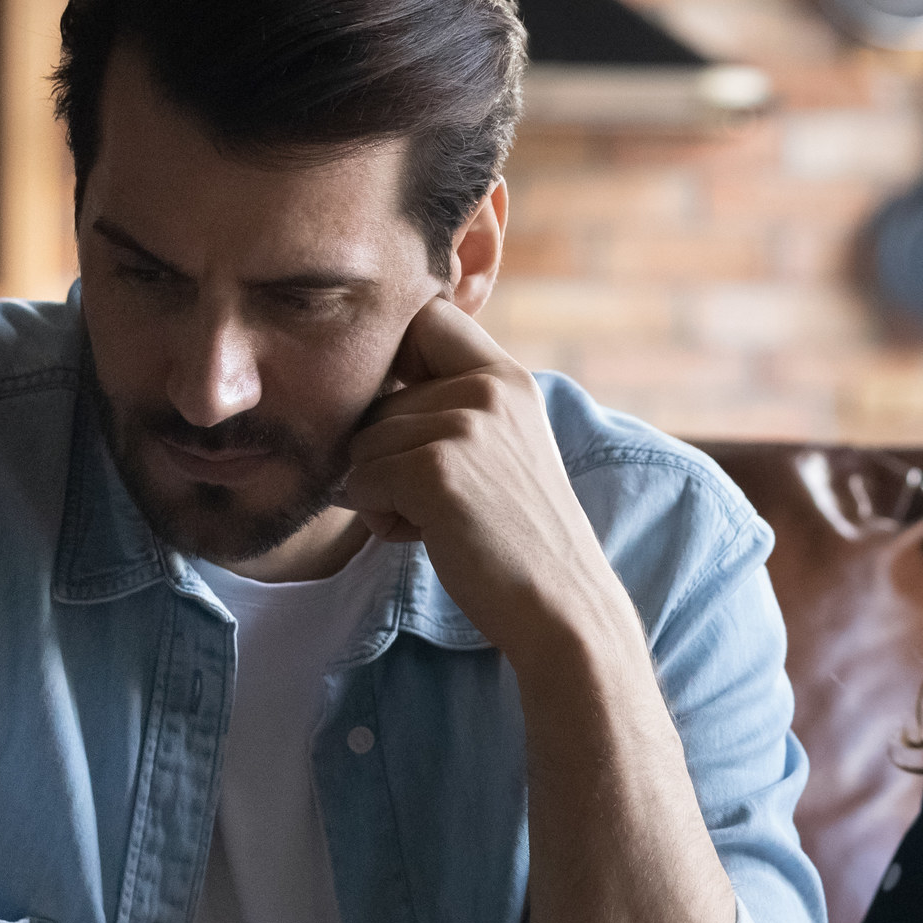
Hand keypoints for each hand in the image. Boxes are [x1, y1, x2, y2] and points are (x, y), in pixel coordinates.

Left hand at [336, 297, 621, 666]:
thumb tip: (366, 391)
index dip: (398, 357)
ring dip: (379, 489)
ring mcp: (464, 426)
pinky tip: (425, 536)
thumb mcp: (503, 447)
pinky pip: (362, 479)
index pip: (427, 317)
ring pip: (364, 441)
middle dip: (386, 452)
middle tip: (434, 498)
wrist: (560, 605)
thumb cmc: (521, 539)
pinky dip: (378, 515)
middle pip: (380, 397)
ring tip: (433, 520)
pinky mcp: (437, 469)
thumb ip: (456, 407)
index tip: (405, 406)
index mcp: (508, 378)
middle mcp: (488, 388)